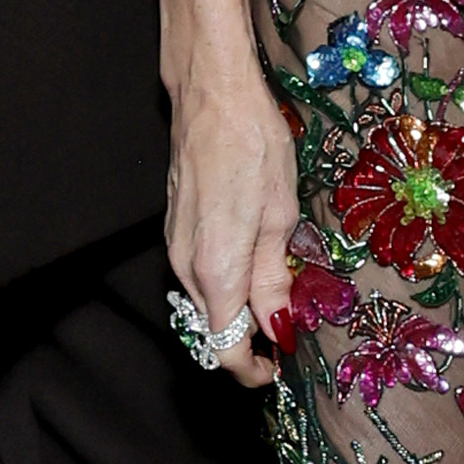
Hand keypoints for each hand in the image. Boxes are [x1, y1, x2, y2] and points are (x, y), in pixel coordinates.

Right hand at [165, 66, 300, 397]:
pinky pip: (198, 275)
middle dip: (249, 340)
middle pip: (212, 329)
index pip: (224, 348)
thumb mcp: (280, 216)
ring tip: (279, 294)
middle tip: (290, 329)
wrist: (212, 93)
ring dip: (238, 310)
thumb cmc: (254, 144)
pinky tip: (254, 262)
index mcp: (215, 269)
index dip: (251, 369)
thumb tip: (279, 327)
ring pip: (205, 301)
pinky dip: (225, 284)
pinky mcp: (174, 228)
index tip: (279, 368)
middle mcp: (185, 266)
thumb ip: (274, 279)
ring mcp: (174, 245)